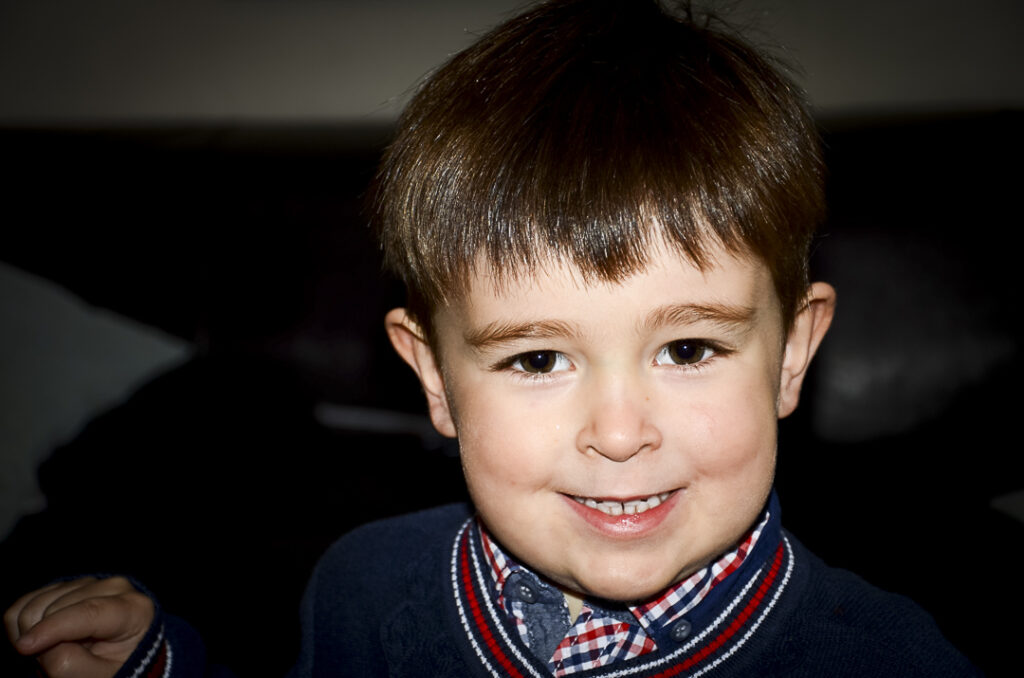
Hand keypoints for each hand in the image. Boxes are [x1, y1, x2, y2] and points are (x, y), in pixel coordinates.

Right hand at [4, 576, 154, 677]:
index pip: (90, 611)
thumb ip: (69, 662)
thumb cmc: (113, 669)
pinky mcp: (68, 585)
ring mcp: (90, 583)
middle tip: (51, 662)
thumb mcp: (99, 676)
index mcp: (134, 610)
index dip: (53, 628)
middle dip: (42, 639)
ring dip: (30, 632)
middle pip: (56, 607)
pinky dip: (22, 623)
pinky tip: (39, 639)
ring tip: (50, 651)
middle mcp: (114, 587)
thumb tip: (36, 642)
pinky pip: (27, 601)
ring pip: (37, 602)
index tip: (24, 648)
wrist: (116, 660)